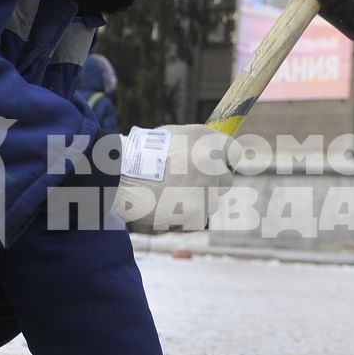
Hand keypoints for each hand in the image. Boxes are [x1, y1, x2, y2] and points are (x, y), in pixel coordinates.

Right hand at [112, 123, 237, 232]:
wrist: (119, 173)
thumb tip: (209, 155)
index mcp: (205, 138)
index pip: (233, 151)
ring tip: (167, 195)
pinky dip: (183, 217)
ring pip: (211, 202)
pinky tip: (164, 207)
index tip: (218, 168)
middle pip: (225, 180)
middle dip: (210, 185)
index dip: (225, 161)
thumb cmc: (138, 154)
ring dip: (195, 202)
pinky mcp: (198, 210)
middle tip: (186, 186)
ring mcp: (207, 187)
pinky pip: (196, 218)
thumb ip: (194, 145)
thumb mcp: (170, 136)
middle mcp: (212, 161)